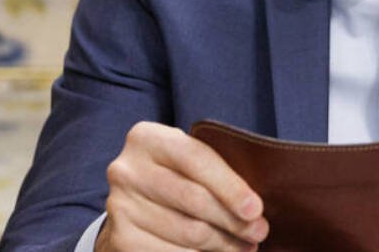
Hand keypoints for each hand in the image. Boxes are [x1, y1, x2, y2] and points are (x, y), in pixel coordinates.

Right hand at [96, 121, 269, 250]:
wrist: (135, 203)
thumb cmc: (176, 177)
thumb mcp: (190, 162)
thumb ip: (216, 171)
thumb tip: (254, 209)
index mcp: (147, 138)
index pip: (196, 159)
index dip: (230, 186)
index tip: (256, 209)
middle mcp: (127, 170)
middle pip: (194, 199)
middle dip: (233, 220)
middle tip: (259, 232)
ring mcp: (119, 205)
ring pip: (188, 232)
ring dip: (223, 244)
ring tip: (244, 247)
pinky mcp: (121, 238)